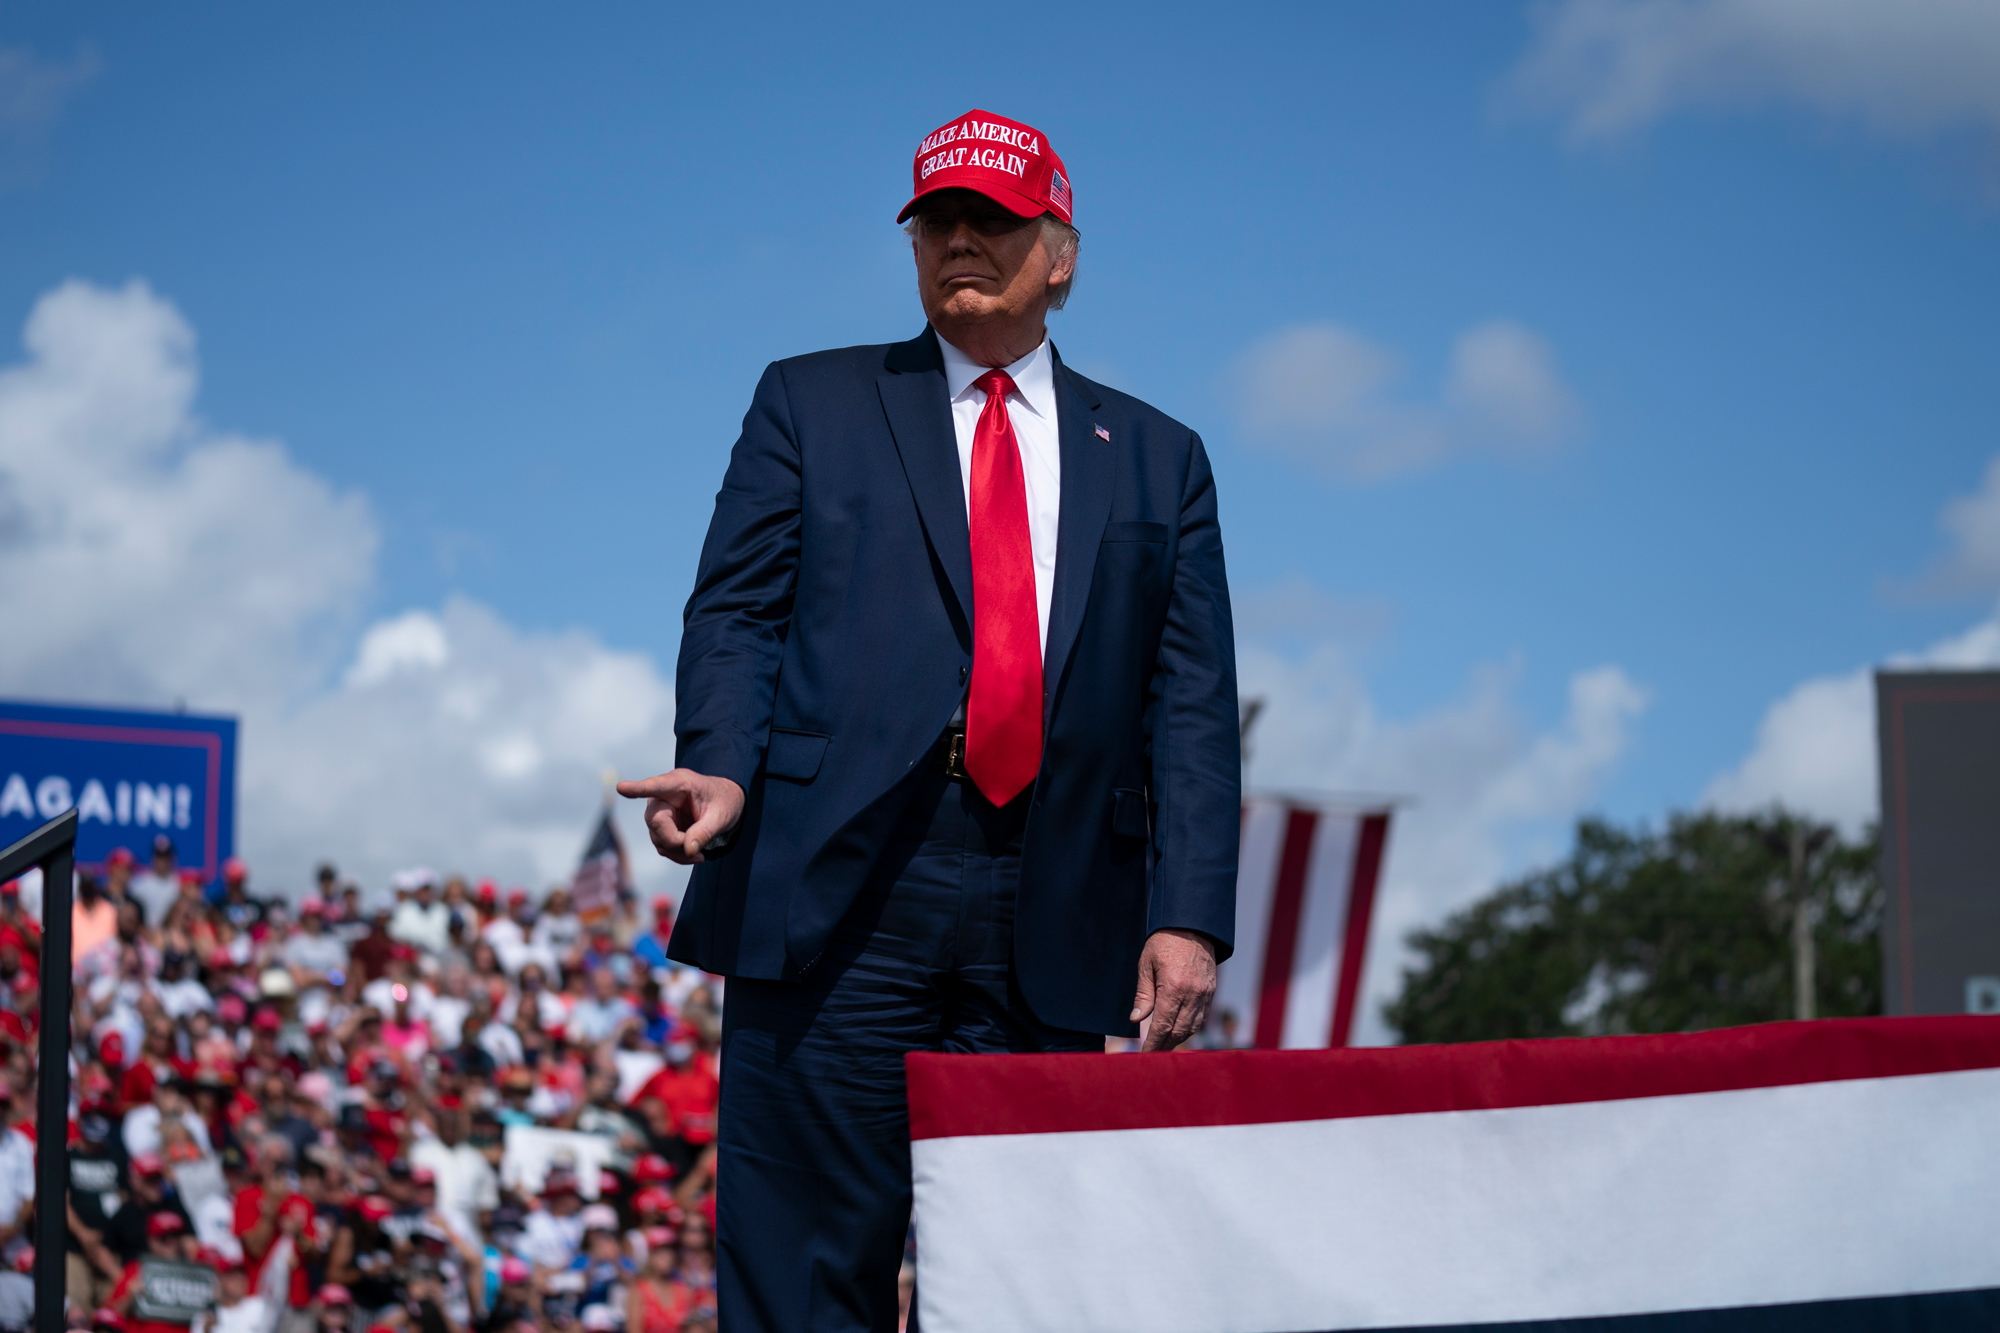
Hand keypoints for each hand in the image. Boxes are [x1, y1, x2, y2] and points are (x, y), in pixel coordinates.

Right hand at [616, 770, 745, 864]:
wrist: (725, 803)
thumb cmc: (725, 802)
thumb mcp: (722, 816)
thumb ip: (705, 832)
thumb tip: (688, 849)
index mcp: (680, 783)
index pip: (657, 786)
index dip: (638, 788)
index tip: (621, 788)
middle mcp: (664, 794)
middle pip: (655, 821)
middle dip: (674, 841)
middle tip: (698, 853)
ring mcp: (660, 810)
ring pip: (656, 837)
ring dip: (676, 851)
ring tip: (699, 854)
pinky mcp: (661, 825)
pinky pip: (661, 845)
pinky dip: (676, 854)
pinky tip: (693, 855)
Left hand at [1130, 928, 1216, 1051]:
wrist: (1192, 924)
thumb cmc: (1164, 941)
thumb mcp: (1146, 965)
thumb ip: (1143, 995)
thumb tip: (1136, 1019)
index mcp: (1174, 987)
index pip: (1162, 1026)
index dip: (1153, 1043)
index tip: (1144, 1055)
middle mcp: (1193, 994)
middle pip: (1179, 1031)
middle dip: (1164, 1046)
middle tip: (1152, 1055)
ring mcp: (1205, 993)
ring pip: (1192, 1027)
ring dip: (1178, 1039)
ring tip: (1164, 1046)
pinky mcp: (1211, 990)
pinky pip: (1201, 1017)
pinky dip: (1190, 1027)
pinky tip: (1179, 1030)